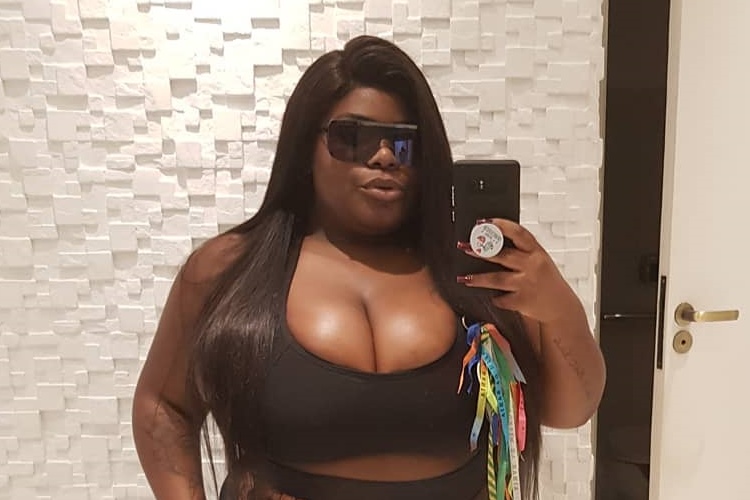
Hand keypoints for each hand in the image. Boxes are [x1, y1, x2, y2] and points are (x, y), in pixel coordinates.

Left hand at [456, 218, 579, 324]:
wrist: (561, 307)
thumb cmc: (547, 281)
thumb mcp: (539, 261)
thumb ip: (522, 251)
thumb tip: (492, 240)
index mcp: (537, 252)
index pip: (518, 233)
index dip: (500, 225)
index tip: (484, 222)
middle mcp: (533, 266)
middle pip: (503, 255)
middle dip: (481, 251)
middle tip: (464, 246)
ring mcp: (527, 284)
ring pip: (497, 279)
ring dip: (478, 278)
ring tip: (464, 277)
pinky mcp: (522, 301)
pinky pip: (501, 298)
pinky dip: (494, 298)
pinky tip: (488, 296)